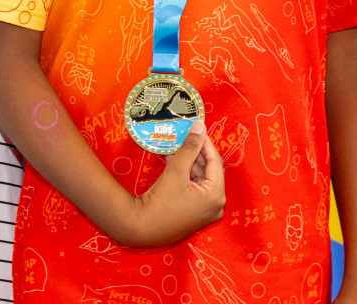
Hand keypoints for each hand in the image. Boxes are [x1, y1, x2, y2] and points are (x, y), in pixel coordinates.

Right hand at [116, 121, 224, 247]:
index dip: (205, 143)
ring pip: (200, 179)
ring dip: (188, 162)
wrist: (141, 229)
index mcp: (216, 196)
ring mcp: (204, 212)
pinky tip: (173, 160)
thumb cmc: (160, 202)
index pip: (215, 162)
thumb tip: (200, 126)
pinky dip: (184, 175)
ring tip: (176, 145)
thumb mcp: (176, 171)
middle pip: (208, 171)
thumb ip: (190, 147)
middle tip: (185, 135)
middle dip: (195, 153)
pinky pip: (193, 189)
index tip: (197, 127)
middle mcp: (215, 206)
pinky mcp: (193, 214)